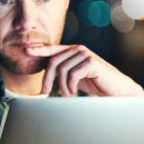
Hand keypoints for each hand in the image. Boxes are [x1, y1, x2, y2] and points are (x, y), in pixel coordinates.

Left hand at [25, 44, 143, 96]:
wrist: (117, 89)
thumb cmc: (95, 83)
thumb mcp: (75, 75)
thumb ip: (63, 70)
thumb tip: (46, 74)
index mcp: (73, 50)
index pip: (53, 49)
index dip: (39, 50)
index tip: (26, 50)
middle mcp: (78, 49)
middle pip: (53, 62)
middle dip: (47, 79)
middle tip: (45, 92)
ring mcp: (85, 55)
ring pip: (62, 70)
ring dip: (61, 85)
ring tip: (67, 94)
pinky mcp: (91, 63)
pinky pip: (72, 75)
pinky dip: (70, 86)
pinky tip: (73, 93)